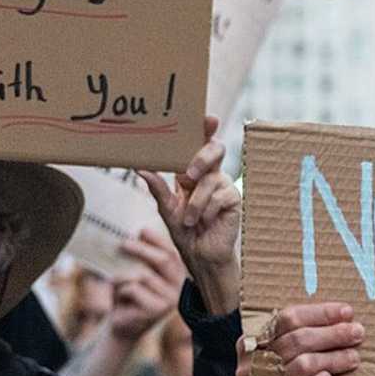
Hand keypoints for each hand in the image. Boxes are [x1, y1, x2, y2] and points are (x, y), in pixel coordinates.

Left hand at [107, 228, 186, 344]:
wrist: (122, 324)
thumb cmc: (128, 294)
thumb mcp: (133, 272)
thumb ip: (138, 257)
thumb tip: (133, 234)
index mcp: (176, 275)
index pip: (171, 252)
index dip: (157, 240)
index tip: (142, 230)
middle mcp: (178, 286)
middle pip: (163, 260)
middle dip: (142, 249)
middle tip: (123, 243)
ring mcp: (170, 300)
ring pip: (143, 275)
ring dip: (122, 274)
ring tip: (113, 279)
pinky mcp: (156, 310)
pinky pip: (134, 289)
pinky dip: (121, 289)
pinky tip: (119, 297)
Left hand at [140, 115, 241, 312]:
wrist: (201, 256)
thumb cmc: (185, 232)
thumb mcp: (167, 209)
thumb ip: (157, 188)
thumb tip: (140, 168)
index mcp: (194, 172)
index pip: (200, 144)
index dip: (205, 129)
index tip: (207, 119)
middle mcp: (211, 175)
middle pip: (215, 150)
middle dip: (201, 158)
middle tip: (188, 175)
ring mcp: (224, 186)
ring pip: (211, 180)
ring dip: (196, 204)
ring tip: (189, 221)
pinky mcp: (234, 199)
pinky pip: (220, 196)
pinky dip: (207, 211)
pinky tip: (206, 223)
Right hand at [240, 302, 362, 375]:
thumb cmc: (279, 371)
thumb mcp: (279, 348)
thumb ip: (301, 331)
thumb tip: (344, 316)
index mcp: (253, 339)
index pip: (288, 318)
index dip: (321, 313)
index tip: (347, 312)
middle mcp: (253, 361)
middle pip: (298, 340)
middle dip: (333, 334)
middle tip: (357, 333)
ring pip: (303, 364)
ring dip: (333, 358)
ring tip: (353, 357)